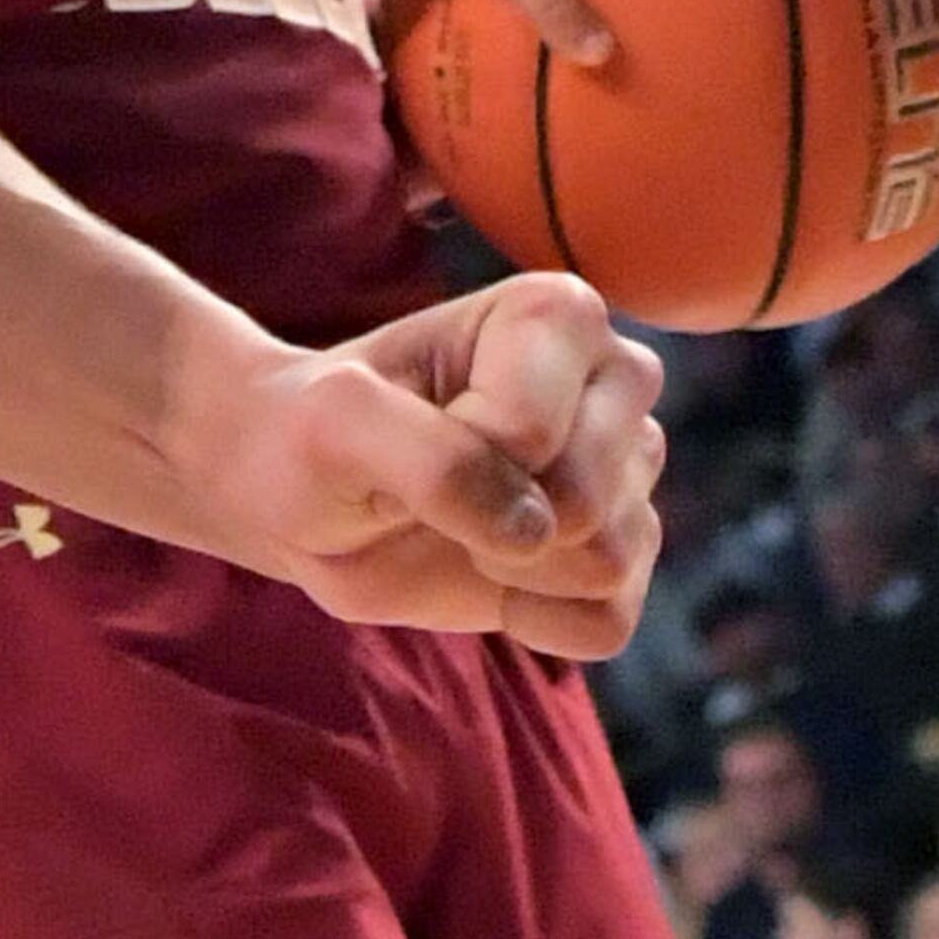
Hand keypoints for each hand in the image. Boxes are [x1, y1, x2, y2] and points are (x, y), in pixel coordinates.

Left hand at [180, 268, 665, 656]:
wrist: (307, 500)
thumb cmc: (318, 438)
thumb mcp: (336, 422)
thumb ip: (429, 458)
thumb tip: (531, 532)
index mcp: (558, 315)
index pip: (529, 432)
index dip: (453, 459)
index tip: (405, 437)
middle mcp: (616, 380)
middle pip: (586, 501)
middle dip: (488, 522)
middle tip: (434, 494)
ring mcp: (631, 469)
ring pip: (606, 562)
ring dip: (511, 571)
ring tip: (464, 527)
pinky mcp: (627, 551)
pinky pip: (608, 622)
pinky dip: (533, 619)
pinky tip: (493, 573)